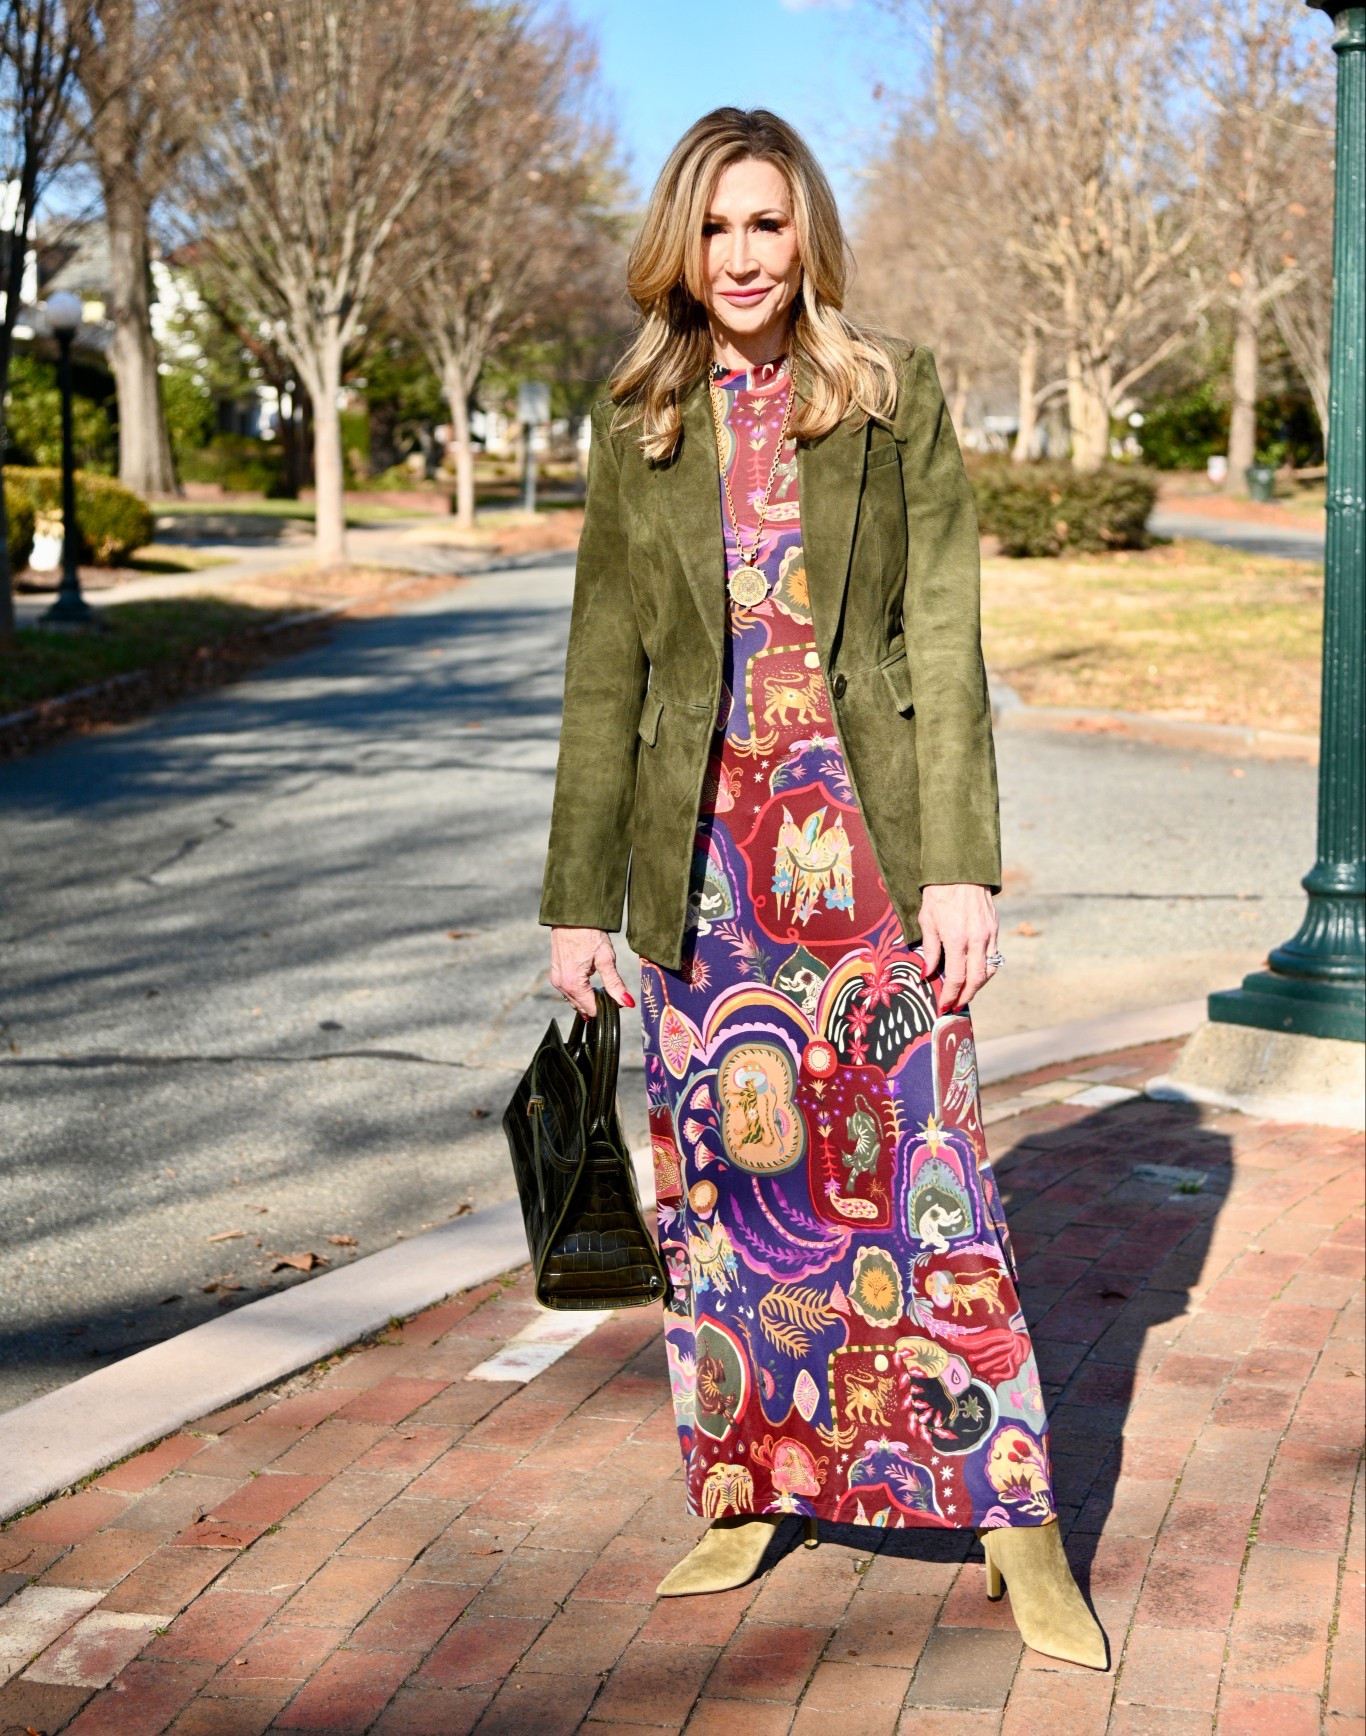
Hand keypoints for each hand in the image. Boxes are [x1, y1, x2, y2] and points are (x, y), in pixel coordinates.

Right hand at [549, 926, 635, 1019]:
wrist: (572, 915)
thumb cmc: (589, 933)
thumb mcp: (606, 959)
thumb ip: (615, 984)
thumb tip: (627, 1003)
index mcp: (573, 984)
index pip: (591, 1009)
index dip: (607, 1007)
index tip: (619, 1000)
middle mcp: (561, 985)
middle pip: (582, 1007)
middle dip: (597, 1004)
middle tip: (613, 993)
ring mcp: (556, 978)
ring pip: (574, 999)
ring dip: (588, 998)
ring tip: (603, 986)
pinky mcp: (555, 972)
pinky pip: (568, 990)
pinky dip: (580, 990)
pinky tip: (590, 981)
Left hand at [918, 884, 998, 1012]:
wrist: (961, 871)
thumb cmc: (938, 894)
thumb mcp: (927, 921)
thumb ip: (929, 950)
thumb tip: (928, 974)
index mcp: (957, 939)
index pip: (956, 977)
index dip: (951, 995)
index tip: (944, 1006)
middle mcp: (976, 940)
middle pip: (976, 979)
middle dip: (966, 996)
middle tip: (956, 1005)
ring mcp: (989, 935)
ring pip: (989, 970)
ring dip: (978, 985)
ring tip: (965, 993)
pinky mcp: (995, 929)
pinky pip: (994, 956)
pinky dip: (986, 970)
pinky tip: (975, 973)